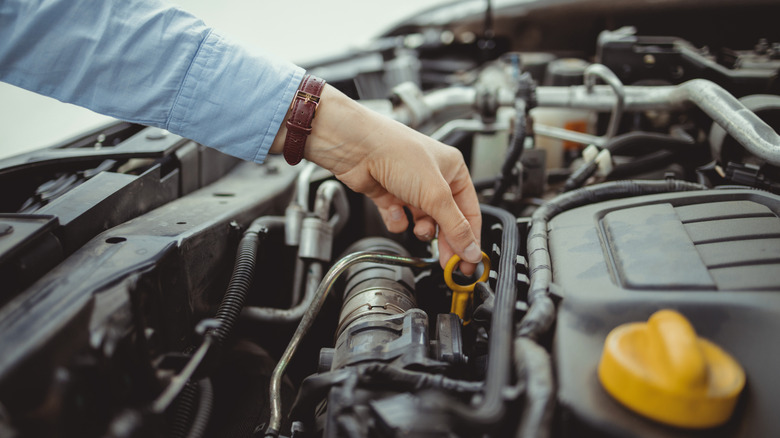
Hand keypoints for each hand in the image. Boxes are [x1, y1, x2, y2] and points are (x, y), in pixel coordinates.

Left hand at [271, 84, 481, 272]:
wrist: (358, 148)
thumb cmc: (397, 153)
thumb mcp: (435, 194)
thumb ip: (455, 227)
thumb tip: (470, 250)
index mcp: (453, 170)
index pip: (469, 212)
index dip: (470, 238)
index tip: (469, 261)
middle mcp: (433, 179)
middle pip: (447, 220)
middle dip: (445, 240)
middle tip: (447, 262)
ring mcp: (410, 188)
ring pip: (423, 222)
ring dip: (420, 229)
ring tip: (418, 228)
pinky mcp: (390, 196)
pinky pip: (400, 219)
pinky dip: (397, 220)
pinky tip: (393, 210)